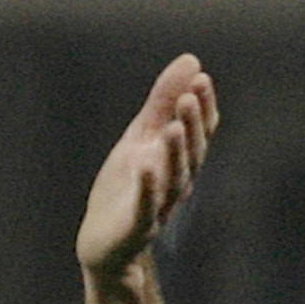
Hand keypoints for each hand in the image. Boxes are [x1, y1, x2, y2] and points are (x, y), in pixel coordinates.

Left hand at [75, 53, 218, 277]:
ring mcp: (158, 206)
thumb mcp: (140, 139)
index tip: (200, 78)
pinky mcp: (136, 227)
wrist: (103, 243)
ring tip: (173, 126)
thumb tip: (191, 59)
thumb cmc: (125, 187)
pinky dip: (148, 188)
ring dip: (175, 153)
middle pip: (191, 153)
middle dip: (191, 125)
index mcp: (176, 160)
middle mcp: (175, 182)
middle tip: (189, 96)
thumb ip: (161, 103)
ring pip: (174, 179)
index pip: (198, 132)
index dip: (201, 107)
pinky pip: (146, 207)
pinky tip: (145, 167)